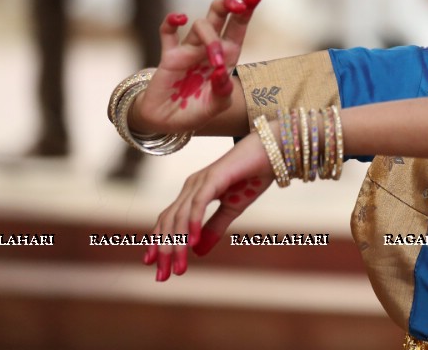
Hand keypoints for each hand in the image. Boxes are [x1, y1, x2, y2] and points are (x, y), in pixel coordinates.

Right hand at [130, 0, 260, 135]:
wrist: (167, 122)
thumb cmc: (196, 112)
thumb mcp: (215, 108)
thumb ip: (222, 93)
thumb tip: (221, 73)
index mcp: (226, 57)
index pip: (238, 28)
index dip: (247, 11)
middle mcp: (209, 48)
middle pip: (220, 16)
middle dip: (229, 4)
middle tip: (238, 4)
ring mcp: (189, 50)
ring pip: (200, 24)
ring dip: (209, 36)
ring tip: (213, 59)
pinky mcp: (169, 56)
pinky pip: (168, 32)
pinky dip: (171, 21)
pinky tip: (179, 19)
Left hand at [144, 131, 273, 280]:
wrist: (273, 150)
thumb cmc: (253, 176)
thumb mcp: (232, 210)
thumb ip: (214, 229)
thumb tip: (198, 252)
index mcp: (193, 193)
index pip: (169, 221)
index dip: (159, 242)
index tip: (155, 267)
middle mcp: (191, 187)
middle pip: (169, 222)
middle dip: (164, 250)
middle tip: (162, 277)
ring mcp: (200, 181)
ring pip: (180, 216)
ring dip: (177, 243)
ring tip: (179, 267)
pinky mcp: (213, 178)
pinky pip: (198, 203)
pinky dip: (193, 223)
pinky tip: (192, 242)